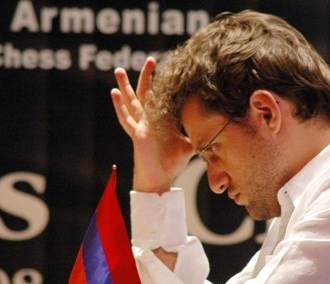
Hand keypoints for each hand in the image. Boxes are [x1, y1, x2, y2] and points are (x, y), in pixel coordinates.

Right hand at [110, 57, 193, 193]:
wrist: (161, 180)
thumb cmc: (171, 163)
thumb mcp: (189, 144)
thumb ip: (197, 134)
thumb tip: (215, 127)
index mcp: (160, 120)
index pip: (161, 97)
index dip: (164, 83)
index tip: (170, 67)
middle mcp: (148, 120)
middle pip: (146, 93)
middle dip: (148, 76)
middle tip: (151, 59)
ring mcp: (140, 126)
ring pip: (132, 102)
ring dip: (125, 86)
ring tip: (119, 71)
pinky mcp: (137, 135)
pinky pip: (126, 119)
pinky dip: (119, 106)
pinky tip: (114, 93)